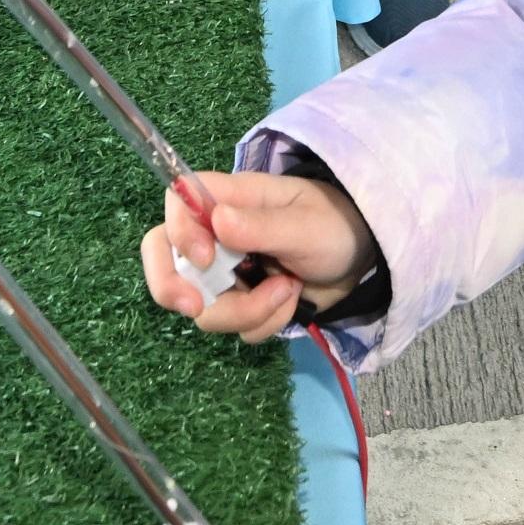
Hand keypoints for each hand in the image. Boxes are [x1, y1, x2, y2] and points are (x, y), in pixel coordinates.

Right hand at [140, 168, 375, 344]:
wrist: (360, 261)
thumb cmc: (333, 226)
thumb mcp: (305, 224)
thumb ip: (262, 225)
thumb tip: (218, 220)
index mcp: (228, 199)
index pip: (177, 204)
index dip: (179, 233)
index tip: (205, 259)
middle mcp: (215, 234)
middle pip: (163, 257)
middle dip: (173, 289)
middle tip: (196, 308)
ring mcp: (224, 271)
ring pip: (202, 304)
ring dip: (246, 310)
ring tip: (288, 291)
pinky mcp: (238, 301)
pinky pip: (231, 325)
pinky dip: (262, 322)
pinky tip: (290, 303)